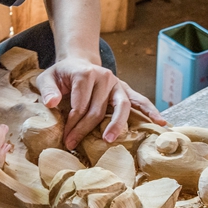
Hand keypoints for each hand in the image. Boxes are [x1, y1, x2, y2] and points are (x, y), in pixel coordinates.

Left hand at [36, 58, 165, 149]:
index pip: (80, 104)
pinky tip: (160, 121)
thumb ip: (48, 90)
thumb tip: (51, 103)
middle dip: (85, 129)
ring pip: (121, 106)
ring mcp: (117, 83)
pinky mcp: (125, 89)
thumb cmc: (62, 75)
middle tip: (74, 144)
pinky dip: (150, 110)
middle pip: (98, 109)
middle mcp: (104, 76)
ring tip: (110, 139)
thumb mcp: (47, 78)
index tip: (66, 138)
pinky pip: (139, 100)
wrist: (79, 63)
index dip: (72, 123)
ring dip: (116, 124)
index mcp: (85, 73)